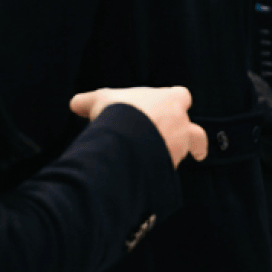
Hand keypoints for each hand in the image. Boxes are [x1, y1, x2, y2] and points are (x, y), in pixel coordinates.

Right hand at [70, 87, 209, 167]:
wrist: (127, 138)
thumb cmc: (119, 111)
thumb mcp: (100, 100)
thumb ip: (88, 101)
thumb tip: (74, 103)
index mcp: (170, 100)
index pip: (182, 97)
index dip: (176, 103)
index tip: (172, 108)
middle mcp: (180, 123)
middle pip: (196, 132)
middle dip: (193, 140)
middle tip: (191, 149)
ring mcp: (179, 146)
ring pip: (186, 152)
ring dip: (174, 155)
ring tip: (157, 161)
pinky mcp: (170, 166)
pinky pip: (169, 170)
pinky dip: (161, 172)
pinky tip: (146, 174)